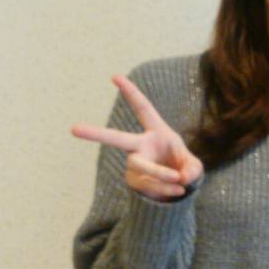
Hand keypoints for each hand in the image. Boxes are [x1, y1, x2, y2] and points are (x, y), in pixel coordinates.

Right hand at [71, 74, 204, 199]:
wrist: (176, 187)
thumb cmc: (182, 167)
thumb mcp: (194, 167)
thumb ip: (192, 170)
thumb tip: (181, 179)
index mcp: (156, 132)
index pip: (143, 109)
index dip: (131, 93)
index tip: (115, 77)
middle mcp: (140, 146)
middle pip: (117, 139)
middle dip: (96, 133)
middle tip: (74, 129)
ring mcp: (134, 164)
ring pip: (143, 167)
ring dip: (163, 175)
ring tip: (180, 183)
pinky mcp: (133, 181)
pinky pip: (149, 186)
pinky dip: (166, 190)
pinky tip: (178, 191)